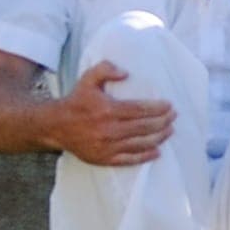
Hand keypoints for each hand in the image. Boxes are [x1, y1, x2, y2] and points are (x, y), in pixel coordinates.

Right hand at [55, 61, 174, 165]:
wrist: (55, 126)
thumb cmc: (76, 101)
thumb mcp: (88, 79)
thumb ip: (105, 70)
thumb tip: (125, 73)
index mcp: (108, 110)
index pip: (140, 110)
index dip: (158, 108)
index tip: (170, 105)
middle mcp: (109, 130)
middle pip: (145, 127)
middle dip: (163, 122)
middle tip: (174, 116)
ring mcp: (108, 146)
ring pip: (141, 143)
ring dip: (159, 137)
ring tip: (170, 130)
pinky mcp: (104, 158)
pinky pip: (130, 159)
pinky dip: (145, 156)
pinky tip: (157, 151)